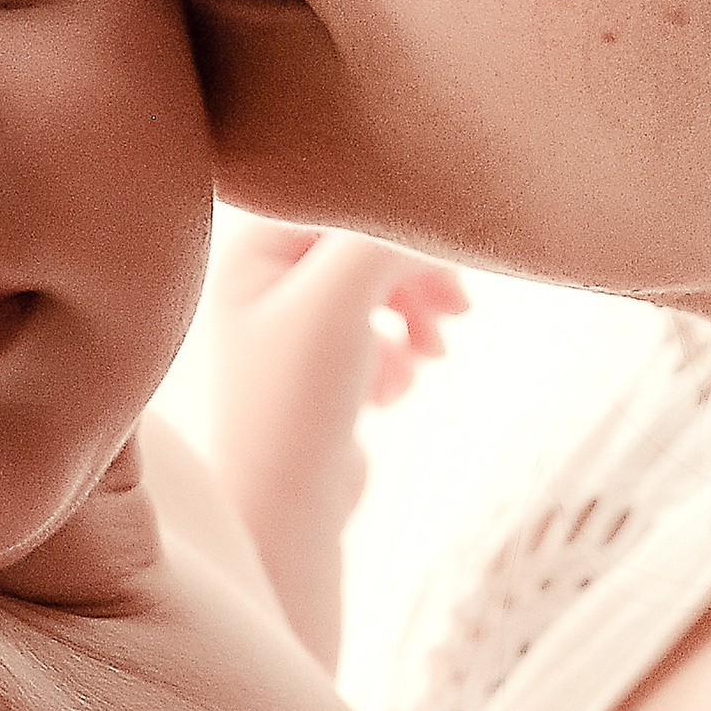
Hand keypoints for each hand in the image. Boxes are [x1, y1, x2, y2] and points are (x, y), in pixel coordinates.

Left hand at [195, 217, 469, 668]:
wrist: (287, 506)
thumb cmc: (299, 399)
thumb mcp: (344, 294)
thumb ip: (388, 234)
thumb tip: (441, 204)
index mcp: (249, 255)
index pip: (342, 206)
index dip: (401, 226)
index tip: (453, 255)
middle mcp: (261, 288)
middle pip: (365, 249)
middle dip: (418, 276)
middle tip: (461, 310)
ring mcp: (289, 334)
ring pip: (378, 294)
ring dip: (417, 317)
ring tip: (433, 355)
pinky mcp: (316, 378)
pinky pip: (377, 341)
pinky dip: (398, 358)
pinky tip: (396, 393)